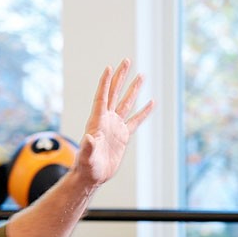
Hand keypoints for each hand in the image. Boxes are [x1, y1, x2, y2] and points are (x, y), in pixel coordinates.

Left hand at [74, 59, 153, 187]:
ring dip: (133, 89)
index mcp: (97, 121)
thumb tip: (89, 139)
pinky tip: (150, 102)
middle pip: (114, 93)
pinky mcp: (123, 136)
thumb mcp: (87, 157)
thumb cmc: (87, 167)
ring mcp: (115, 126)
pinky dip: (143, 112)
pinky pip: (135, 121)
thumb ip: (88, 148)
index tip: (110, 67)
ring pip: (126, 103)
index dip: (105, 83)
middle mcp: (107, 120)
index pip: (102, 97)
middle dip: (121, 77)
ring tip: (142, 75)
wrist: (92, 176)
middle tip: (127, 61)